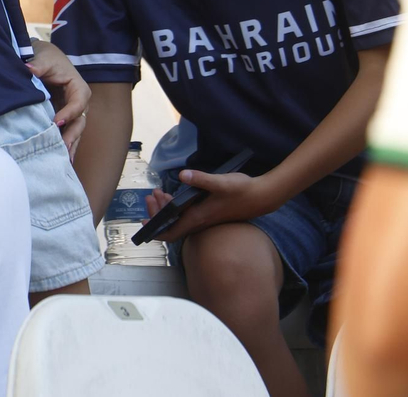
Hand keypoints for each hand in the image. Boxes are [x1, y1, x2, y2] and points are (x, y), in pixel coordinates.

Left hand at [24, 40, 88, 156]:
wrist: (43, 58)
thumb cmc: (46, 57)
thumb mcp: (43, 58)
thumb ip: (38, 65)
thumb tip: (29, 70)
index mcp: (78, 88)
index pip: (78, 103)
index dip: (69, 113)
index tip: (56, 123)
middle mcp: (79, 102)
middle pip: (79, 122)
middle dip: (72, 136)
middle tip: (63, 149)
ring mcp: (71, 112)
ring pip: (74, 131)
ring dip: (70, 146)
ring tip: (64, 162)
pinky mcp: (63, 118)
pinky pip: (67, 133)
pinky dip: (64, 146)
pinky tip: (60, 161)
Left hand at [144, 168, 277, 241]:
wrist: (262, 196)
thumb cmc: (242, 191)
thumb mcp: (220, 182)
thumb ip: (200, 179)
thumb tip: (181, 175)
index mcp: (198, 217)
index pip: (172, 232)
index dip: (156, 230)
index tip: (144, 221)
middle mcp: (200, 221)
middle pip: (171, 225)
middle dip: (157, 212)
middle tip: (151, 195)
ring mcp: (205, 218)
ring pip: (179, 218)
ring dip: (166, 207)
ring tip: (158, 192)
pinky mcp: (210, 212)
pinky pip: (187, 214)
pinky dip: (177, 206)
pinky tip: (174, 194)